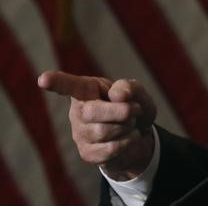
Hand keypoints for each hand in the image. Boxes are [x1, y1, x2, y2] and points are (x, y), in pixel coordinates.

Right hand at [38, 71, 156, 180]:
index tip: (43, 79)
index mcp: (87, 89)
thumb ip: (129, 88)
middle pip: (91, 112)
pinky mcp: (87, 152)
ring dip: (127, 127)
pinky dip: (127, 142)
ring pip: (102, 131)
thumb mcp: (137, 91)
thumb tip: (117, 96)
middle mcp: (78, 111)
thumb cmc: (133, 106)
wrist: (140, 133)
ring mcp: (80, 133)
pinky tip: (129, 137)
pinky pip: (108, 149)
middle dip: (122, 111)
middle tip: (135, 110)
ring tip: (131, 123)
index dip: (56, 82)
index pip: (69, 85)